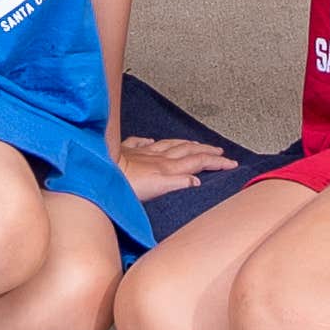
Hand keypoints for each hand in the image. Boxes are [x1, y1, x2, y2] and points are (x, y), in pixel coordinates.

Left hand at [118, 133, 247, 192]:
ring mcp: (143, 152)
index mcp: (168, 167)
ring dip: (186, 144)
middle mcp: (158, 157)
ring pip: (170, 145)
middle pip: (187, 150)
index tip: (230, 162)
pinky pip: (141, 143)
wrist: (99, 171)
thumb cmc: (123, 184)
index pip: (198, 162)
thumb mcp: (158, 188)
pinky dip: (150, 142)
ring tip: (196, 143)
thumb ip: (179, 183)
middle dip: (206, 150)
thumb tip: (197, 181)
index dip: (216, 162)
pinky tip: (151, 141)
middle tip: (219, 151)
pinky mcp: (126, 151)